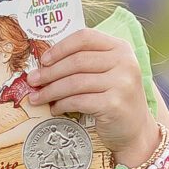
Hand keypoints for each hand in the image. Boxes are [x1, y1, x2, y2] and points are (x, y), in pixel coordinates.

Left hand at [28, 31, 159, 160]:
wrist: (136, 131)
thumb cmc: (114, 99)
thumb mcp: (107, 73)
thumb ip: (84, 62)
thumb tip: (44, 64)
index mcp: (121, 48)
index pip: (85, 37)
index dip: (60, 47)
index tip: (43, 60)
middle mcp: (124, 62)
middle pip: (77, 61)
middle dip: (49, 72)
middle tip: (32, 80)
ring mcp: (121, 83)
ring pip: (75, 82)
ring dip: (51, 91)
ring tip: (37, 98)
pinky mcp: (114, 104)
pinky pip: (79, 101)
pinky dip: (62, 105)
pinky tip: (55, 108)